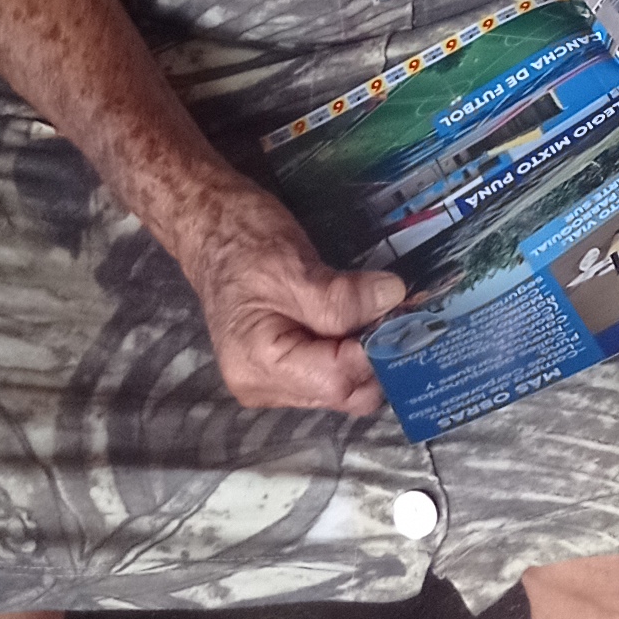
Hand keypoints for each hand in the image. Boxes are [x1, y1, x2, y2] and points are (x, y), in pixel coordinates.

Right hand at [179, 180, 406, 413]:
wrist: (210, 227)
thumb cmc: (242, 241)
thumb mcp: (294, 265)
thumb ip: (342, 296)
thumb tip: (394, 300)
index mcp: (258, 365)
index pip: (336, 381)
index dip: (376, 351)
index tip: (408, 315)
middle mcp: (263, 386)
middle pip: (341, 391)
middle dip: (376, 356)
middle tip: (404, 311)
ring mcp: (272, 381)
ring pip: (340, 385)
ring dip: (366, 351)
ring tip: (384, 310)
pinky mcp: (283, 368)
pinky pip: (329, 371)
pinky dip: (351, 347)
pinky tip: (363, 318)